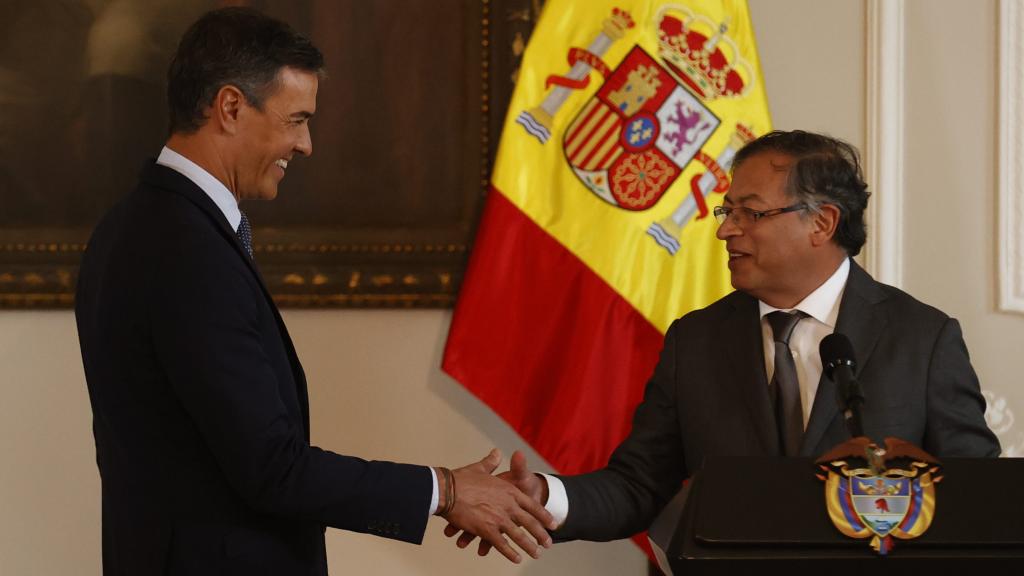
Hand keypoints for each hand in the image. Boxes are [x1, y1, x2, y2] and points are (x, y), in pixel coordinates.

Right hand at [438, 449, 555, 563]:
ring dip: (529, 547)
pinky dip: (509, 553)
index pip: (532, 505)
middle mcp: (508, 505)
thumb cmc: (461, 479)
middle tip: (549, 544)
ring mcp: (498, 518)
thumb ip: (491, 462)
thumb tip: (497, 453)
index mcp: (509, 490)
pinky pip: (501, 545)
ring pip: (519, 536)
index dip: (544, 515)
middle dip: (540, 535)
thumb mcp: (480, 468)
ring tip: (536, 554)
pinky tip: (516, 559)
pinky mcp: (486, 530)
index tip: (553, 523)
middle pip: (530, 523)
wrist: (446, 489)